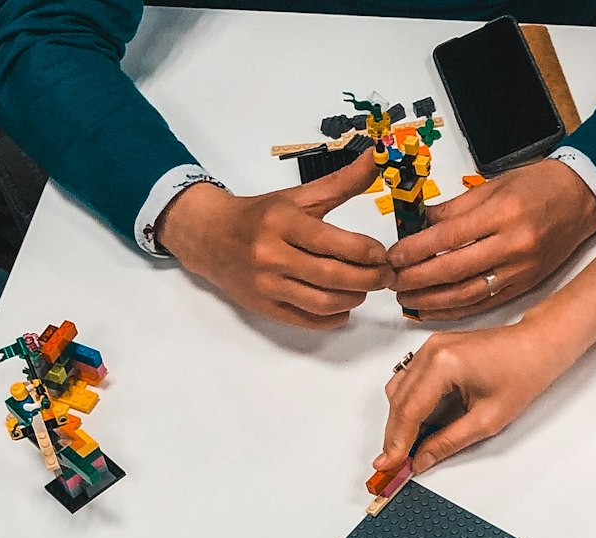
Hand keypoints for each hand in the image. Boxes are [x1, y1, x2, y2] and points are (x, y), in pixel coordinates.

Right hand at [157, 152, 392, 329]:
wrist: (210, 237)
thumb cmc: (260, 216)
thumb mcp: (297, 196)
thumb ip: (341, 182)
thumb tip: (376, 158)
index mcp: (283, 222)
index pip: (335, 243)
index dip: (368, 253)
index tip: (383, 254)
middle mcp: (272, 255)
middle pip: (334, 277)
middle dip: (369, 279)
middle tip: (385, 276)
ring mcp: (267, 285)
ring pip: (324, 303)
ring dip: (354, 298)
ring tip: (363, 288)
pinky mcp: (265, 308)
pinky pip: (309, 320)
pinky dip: (334, 317)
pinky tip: (343, 304)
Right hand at [374, 321, 561, 474]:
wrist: (537, 346)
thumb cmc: (522, 374)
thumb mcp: (487, 419)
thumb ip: (449, 442)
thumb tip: (421, 460)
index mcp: (444, 364)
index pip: (408, 411)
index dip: (396, 442)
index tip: (387, 464)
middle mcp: (431, 351)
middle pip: (398, 401)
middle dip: (394, 435)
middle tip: (392, 463)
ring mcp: (430, 347)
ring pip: (398, 391)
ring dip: (400, 421)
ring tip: (406, 448)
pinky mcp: (433, 350)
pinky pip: (409, 381)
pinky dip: (408, 405)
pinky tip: (418, 425)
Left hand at [388, 160, 595, 318]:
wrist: (582, 198)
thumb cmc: (540, 186)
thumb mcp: (495, 185)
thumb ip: (454, 209)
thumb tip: (419, 225)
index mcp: (502, 213)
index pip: (448, 237)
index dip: (416, 250)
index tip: (393, 257)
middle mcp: (512, 245)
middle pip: (454, 269)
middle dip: (418, 278)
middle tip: (393, 281)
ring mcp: (520, 269)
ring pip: (468, 293)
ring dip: (433, 300)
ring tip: (407, 300)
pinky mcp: (525, 286)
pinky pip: (485, 303)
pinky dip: (457, 310)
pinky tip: (435, 310)